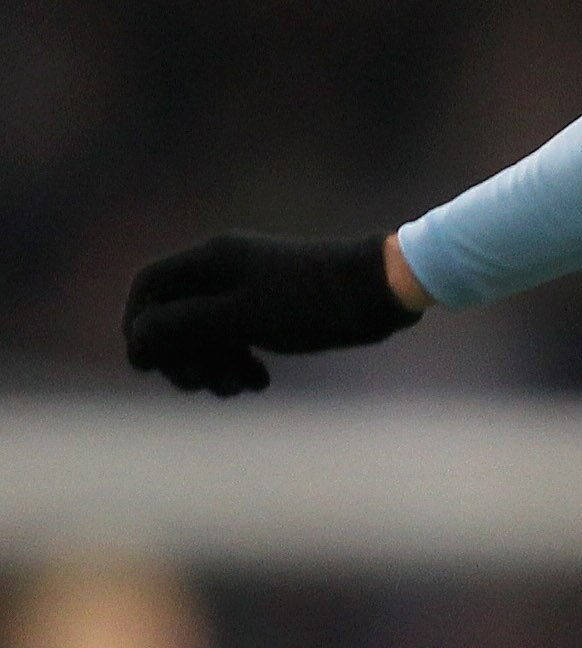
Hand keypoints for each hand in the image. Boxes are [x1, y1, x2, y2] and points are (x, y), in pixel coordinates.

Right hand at [123, 231, 419, 395]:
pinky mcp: (271, 309)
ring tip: (241, 387)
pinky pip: (237, 338)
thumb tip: (137, 339)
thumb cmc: (311, 304)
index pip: (149, 287)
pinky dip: (240, 362)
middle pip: (174, 315)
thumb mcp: (241, 319)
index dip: (140, 327)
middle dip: (182, 356)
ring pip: (207, 332)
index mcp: (210, 261)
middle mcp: (224, 268)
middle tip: (202, 386)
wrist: (378, 292)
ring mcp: (248, 288)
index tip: (148, 368)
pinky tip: (261, 382)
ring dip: (213, 366)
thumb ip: (184, 326)